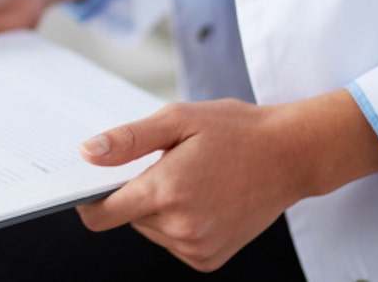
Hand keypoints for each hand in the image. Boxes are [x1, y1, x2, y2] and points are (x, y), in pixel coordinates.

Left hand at [75, 91, 377, 271]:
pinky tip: (203, 199)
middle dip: (137, 192)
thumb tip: (87, 153)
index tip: (91, 184)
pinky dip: (178, 223)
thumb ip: (127, 140)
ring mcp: (196, 247)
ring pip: (150, 230)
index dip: (89, 200)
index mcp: (166, 192)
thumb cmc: (235, 131)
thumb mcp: (177, 119)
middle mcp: (180, 228)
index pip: (101, 214)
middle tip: (169, 164)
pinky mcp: (209, 258)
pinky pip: (173, 242)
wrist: (290, 155)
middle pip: (128, 217)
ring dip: (159, 208)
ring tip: (192, 178)